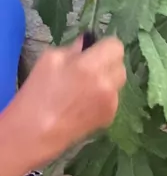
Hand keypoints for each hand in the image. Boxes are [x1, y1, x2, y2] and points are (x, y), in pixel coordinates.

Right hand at [11, 37, 125, 165]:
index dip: (104, 47)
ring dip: (107, 81)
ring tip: (85, 89)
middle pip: (120, 64)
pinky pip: (113, 99)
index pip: (116, 46)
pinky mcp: (110, 117)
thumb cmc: (37, 93)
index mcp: (91, 66)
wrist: (36, 132)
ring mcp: (111, 102)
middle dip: (107, 64)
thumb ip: (73, 48)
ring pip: (119, 83)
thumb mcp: (50, 60)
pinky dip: (103, 98)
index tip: (94, 52)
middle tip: (89, 70)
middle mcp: (106, 83)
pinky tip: (84, 105)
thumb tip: (87, 44)